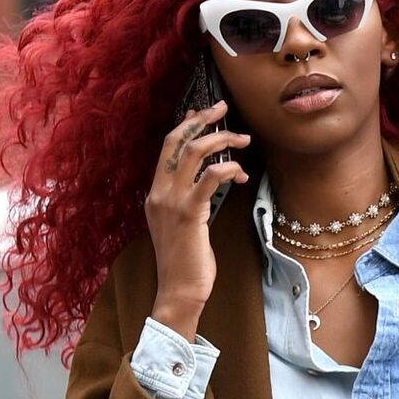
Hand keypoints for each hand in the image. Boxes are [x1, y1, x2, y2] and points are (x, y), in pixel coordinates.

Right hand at [145, 101, 249, 335]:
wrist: (179, 291)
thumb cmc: (186, 262)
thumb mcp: (181, 225)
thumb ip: (188, 200)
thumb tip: (205, 179)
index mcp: (155, 194)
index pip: (167, 147)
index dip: (185, 124)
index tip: (202, 111)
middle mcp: (159, 193)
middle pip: (177, 140)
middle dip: (202, 119)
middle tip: (223, 107)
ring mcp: (171, 202)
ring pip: (194, 152)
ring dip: (221, 139)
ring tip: (243, 140)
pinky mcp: (190, 213)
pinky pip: (210, 177)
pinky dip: (228, 167)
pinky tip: (241, 171)